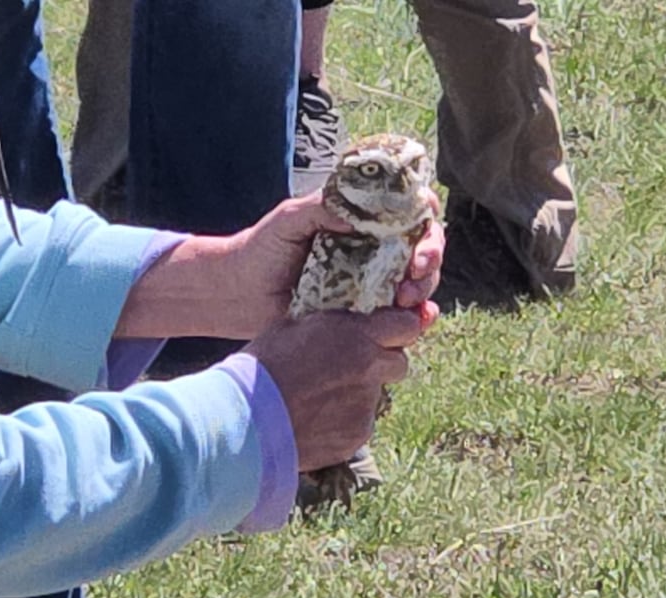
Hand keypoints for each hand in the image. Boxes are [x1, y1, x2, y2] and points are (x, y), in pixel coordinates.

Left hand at [115, 192, 444, 340]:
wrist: (236, 294)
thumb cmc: (260, 248)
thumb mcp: (290, 218)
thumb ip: (324, 206)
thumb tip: (362, 211)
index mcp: (362, 223)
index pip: (410, 213)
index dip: (425, 222)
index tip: (418, 239)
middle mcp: (374, 252)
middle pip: (423, 250)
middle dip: (429, 261)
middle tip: (414, 275)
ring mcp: (371, 285)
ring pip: (418, 285)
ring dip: (424, 292)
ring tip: (406, 302)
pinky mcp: (364, 318)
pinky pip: (399, 319)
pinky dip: (417, 321)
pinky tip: (418, 323)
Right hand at [243, 307, 425, 470]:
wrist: (245, 421)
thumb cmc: (260, 367)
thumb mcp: (292, 327)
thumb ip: (329, 326)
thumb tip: (343, 323)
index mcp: (357, 335)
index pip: (407, 325)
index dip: (398, 329)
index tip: (387, 333)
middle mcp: (370, 370)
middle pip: (398, 364)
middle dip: (380, 364)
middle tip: (350, 368)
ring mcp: (366, 406)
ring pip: (374, 397)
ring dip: (355, 395)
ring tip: (315, 400)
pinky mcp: (357, 436)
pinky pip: (358, 424)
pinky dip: (342, 422)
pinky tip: (311, 421)